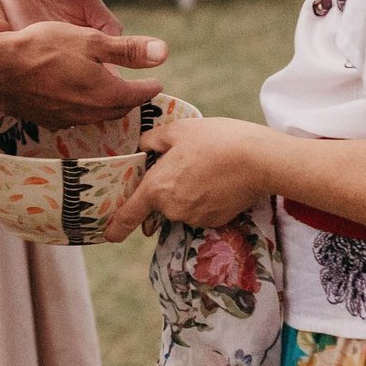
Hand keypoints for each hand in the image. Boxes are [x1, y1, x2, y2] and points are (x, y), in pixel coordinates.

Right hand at [0, 22, 166, 129]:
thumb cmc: (43, 48)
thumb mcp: (90, 40)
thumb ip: (127, 50)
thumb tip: (165, 53)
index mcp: (105, 94)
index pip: (137, 95)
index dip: (148, 87)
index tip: (156, 83)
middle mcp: (88, 113)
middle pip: (118, 109)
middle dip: (130, 99)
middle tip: (138, 91)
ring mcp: (65, 119)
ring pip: (96, 115)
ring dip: (107, 105)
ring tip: (111, 94)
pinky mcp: (46, 120)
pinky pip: (74, 117)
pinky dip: (84, 108)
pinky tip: (77, 99)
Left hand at [103, 116, 275, 241]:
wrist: (258, 160)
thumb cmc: (214, 140)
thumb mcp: (178, 130)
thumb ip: (153, 140)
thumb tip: (143, 146)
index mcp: (156, 188)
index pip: (129, 215)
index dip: (116, 226)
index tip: (108, 235)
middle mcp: (172, 210)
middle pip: (159, 203)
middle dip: (165, 188)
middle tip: (183, 163)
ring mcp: (195, 218)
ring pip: (181, 206)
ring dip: (186, 192)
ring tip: (205, 166)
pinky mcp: (215, 221)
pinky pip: (200, 210)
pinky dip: (204, 198)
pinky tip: (217, 178)